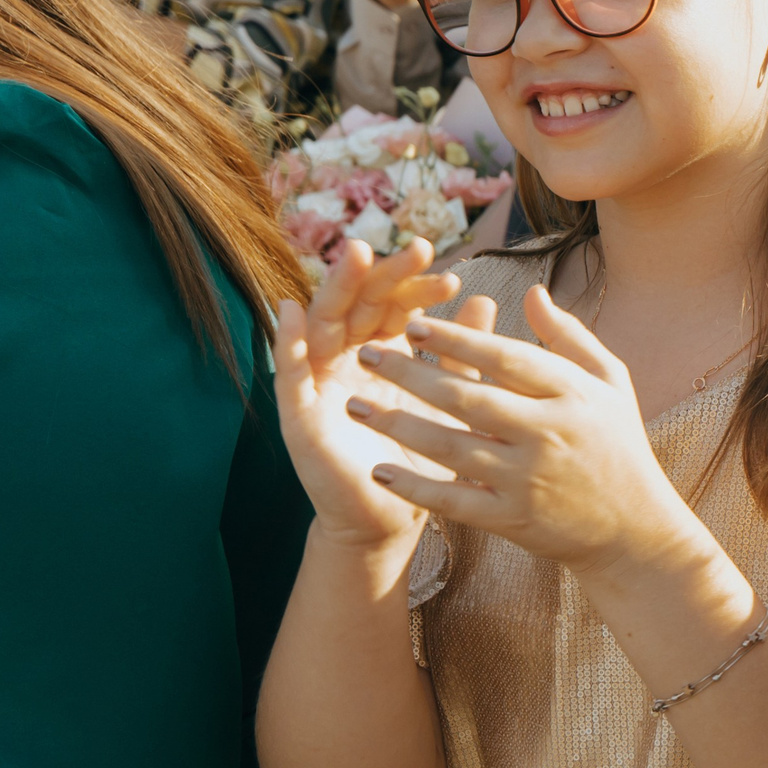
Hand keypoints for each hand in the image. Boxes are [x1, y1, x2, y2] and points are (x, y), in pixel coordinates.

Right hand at [272, 238, 481, 552]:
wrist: (394, 517)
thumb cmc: (424, 457)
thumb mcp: (449, 400)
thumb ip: (460, 354)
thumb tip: (481, 300)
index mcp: (386, 352)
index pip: (398, 306)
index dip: (419, 288)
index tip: (452, 276)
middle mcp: (350, 358)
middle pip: (362, 304)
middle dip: (385, 274)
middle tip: (416, 249)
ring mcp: (321, 382)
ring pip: (325, 324)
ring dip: (337, 288)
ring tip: (356, 255)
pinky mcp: (298, 412)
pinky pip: (288, 371)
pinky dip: (287, 340)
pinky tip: (290, 309)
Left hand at [342, 283, 710, 577]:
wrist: (635, 531)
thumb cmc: (619, 447)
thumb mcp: (612, 384)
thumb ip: (570, 338)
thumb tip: (530, 294)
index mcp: (573, 395)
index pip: (506, 358)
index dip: (457, 340)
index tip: (412, 322)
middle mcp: (550, 434)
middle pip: (468, 398)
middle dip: (410, 374)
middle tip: (366, 353)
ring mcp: (529, 480)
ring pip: (451, 447)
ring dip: (398, 425)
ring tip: (353, 406)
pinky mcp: (514, 519)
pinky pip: (454, 500)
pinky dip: (415, 486)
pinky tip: (379, 470)